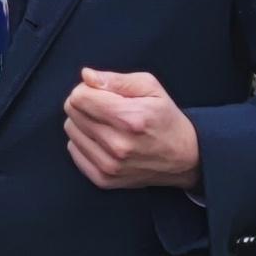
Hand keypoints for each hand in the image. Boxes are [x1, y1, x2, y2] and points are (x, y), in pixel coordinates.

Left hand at [63, 68, 201, 191]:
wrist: (184, 158)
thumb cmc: (165, 118)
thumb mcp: (150, 87)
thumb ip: (116, 79)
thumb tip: (86, 76)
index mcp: (130, 118)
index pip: (79, 97)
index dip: (87, 88)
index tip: (100, 92)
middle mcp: (118, 145)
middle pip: (72, 113)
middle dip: (84, 103)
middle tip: (105, 106)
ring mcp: (110, 166)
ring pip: (71, 131)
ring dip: (83, 123)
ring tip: (106, 123)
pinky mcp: (104, 180)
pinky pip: (74, 151)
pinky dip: (84, 142)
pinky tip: (102, 140)